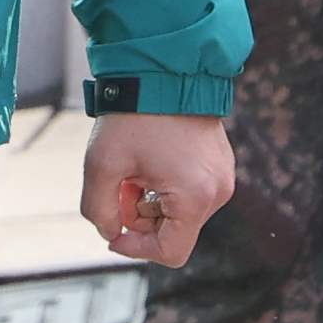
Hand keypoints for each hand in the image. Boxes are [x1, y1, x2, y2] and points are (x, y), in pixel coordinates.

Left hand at [79, 112, 233, 268]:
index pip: (171, 253)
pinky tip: (149, 162)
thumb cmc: (133, 117)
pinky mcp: (220, 164)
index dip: (137, 249)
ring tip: (133, 171)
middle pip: (174, 232)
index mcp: (195, 197)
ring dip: (151, 202)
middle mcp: (218, 192)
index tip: (114, 232)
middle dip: (140, 219)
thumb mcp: (101, 166)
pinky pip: (191, 193)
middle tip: (120, 187)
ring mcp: (223, 177)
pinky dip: (165, 188)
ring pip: (181, 213)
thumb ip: (99, 211)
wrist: (164, 70)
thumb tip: (111, 233)